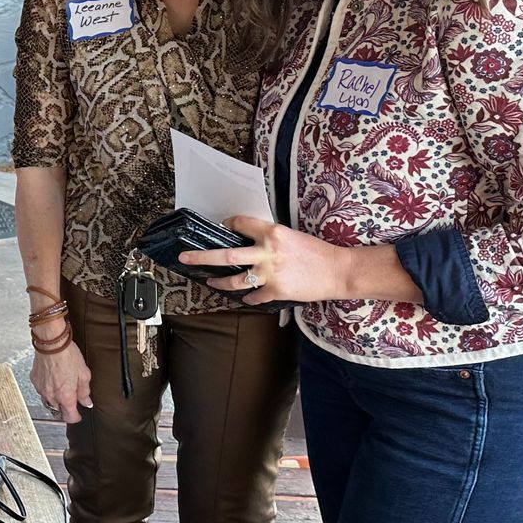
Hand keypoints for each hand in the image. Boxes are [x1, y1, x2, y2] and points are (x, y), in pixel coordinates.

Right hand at [31, 341, 92, 423]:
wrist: (51, 342)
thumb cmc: (67, 355)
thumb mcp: (84, 374)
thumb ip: (85, 391)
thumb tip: (86, 401)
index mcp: (65, 396)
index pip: (69, 417)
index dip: (76, 418)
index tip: (78, 415)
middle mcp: (51, 395)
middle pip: (58, 411)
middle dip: (65, 408)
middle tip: (71, 400)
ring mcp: (41, 388)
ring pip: (48, 401)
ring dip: (55, 400)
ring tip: (61, 388)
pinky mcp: (34, 380)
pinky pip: (41, 390)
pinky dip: (47, 389)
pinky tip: (52, 380)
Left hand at [176, 215, 347, 304]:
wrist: (338, 271)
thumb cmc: (316, 252)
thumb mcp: (290, 236)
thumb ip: (268, 238)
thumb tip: (247, 240)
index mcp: (272, 233)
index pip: (239, 224)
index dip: (228, 225)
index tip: (222, 227)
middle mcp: (267, 252)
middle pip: (225, 255)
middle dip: (201, 257)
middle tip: (185, 257)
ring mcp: (270, 274)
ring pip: (234, 280)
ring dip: (219, 281)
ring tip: (209, 281)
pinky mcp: (276, 291)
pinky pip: (254, 297)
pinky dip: (249, 298)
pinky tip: (245, 297)